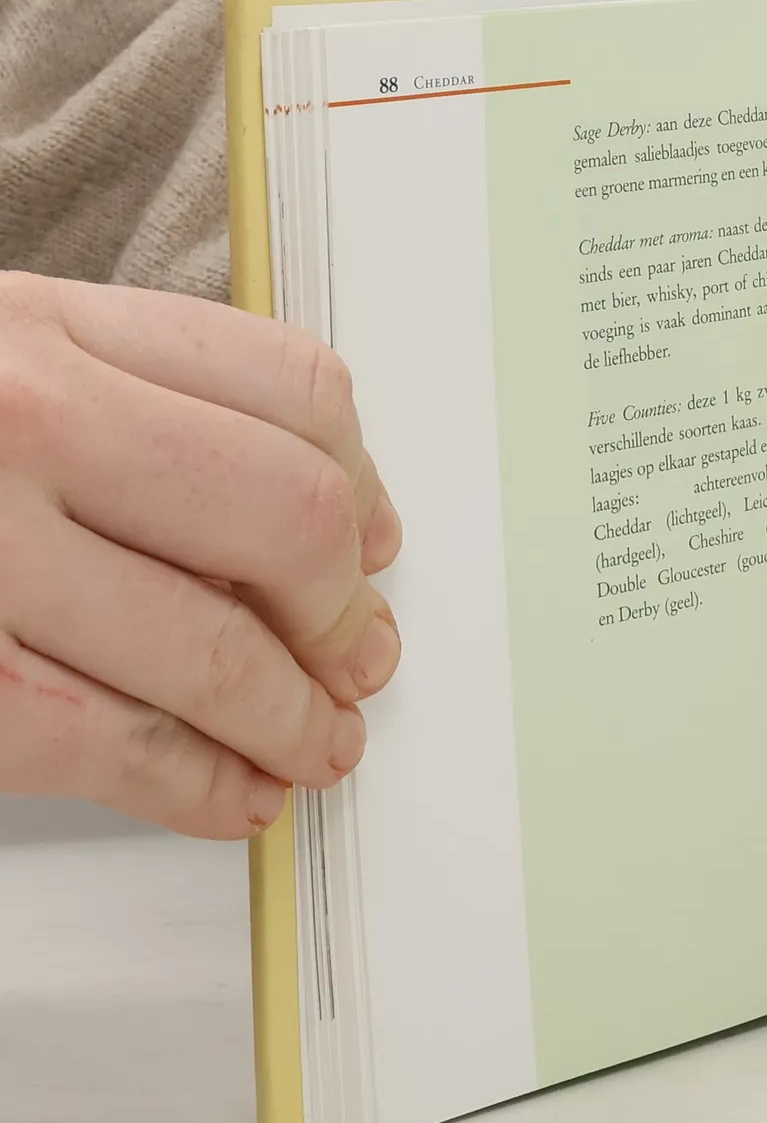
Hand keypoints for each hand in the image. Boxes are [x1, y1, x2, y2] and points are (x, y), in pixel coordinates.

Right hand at [0, 273, 400, 836]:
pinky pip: (103, 744)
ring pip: (211, 647)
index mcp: (46, 323)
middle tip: (360, 652)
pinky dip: (195, 786)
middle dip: (343, 609)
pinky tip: (235, 798)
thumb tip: (319, 508)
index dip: (362, 481)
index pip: (291, 390)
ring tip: (321, 743)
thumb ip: (130, 391)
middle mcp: (23, 420)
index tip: (375, 541)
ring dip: (294, 715)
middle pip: (285, 517)